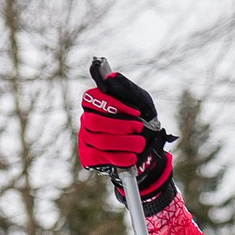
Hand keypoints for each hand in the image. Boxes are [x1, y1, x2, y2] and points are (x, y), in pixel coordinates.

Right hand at [79, 64, 176, 215]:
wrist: (148, 150)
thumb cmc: (144, 121)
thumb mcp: (142, 102)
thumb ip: (128, 90)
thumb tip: (111, 76)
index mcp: (96, 103)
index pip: (91, 98)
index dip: (113, 104)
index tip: (136, 112)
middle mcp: (87, 119)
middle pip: (95, 122)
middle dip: (121, 126)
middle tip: (138, 128)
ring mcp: (86, 138)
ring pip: (101, 141)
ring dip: (126, 143)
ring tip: (140, 143)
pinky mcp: (88, 156)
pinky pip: (100, 157)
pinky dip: (120, 157)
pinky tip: (132, 157)